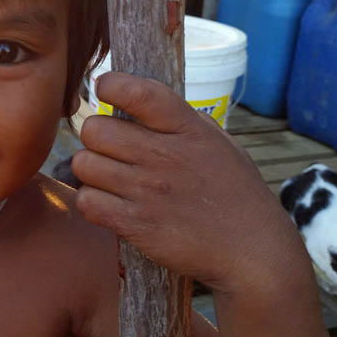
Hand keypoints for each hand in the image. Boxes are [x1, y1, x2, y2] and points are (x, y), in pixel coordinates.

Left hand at [72, 72, 305, 294]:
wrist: (252, 252)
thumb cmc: (236, 194)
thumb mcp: (220, 144)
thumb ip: (181, 121)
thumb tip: (139, 101)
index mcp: (188, 129)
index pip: (138, 92)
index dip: (111, 84)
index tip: (106, 89)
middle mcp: (165, 156)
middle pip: (94, 129)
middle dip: (95, 137)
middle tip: (109, 149)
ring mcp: (148, 191)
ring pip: (84, 164)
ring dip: (91, 172)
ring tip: (110, 180)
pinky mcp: (136, 224)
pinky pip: (88, 201)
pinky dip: (92, 203)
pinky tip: (110, 205)